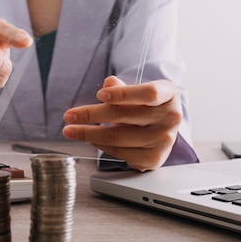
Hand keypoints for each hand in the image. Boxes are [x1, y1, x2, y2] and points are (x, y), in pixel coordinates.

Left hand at [62, 76, 181, 170]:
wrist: (163, 127)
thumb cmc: (147, 105)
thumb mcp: (138, 90)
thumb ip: (122, 87)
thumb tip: (109, 83)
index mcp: (169, 95)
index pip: (148, 93)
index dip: (123, 94)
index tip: (99, 95)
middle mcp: (170, 118)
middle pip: (125, 116)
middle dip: (92, 115)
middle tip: (69, 115)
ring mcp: (163, 141)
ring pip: (118, 137)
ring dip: (89, 134)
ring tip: (71, 130)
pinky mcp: (153, 158)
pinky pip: (120, 152)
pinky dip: (101, 145)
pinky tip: (90, 139)